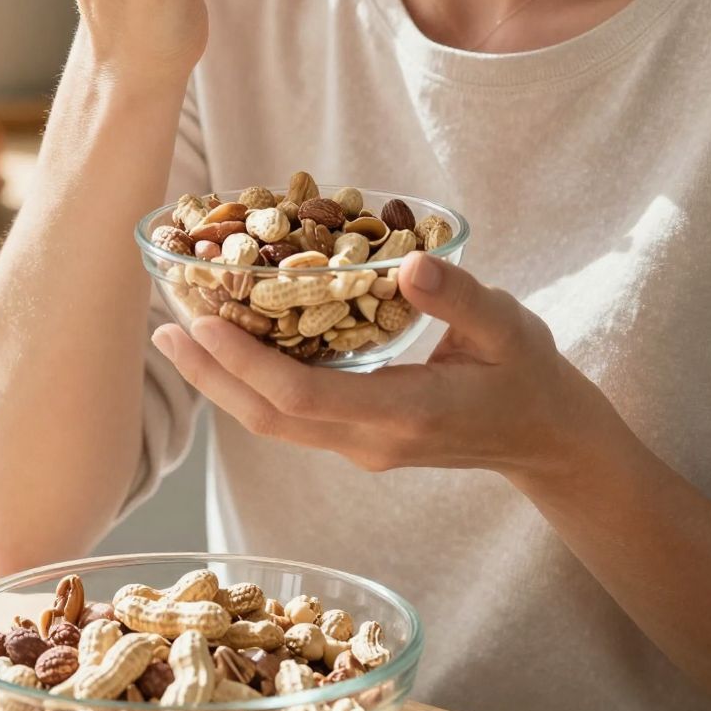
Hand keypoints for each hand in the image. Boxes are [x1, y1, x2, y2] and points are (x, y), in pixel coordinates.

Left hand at [152, 251, 607, 483]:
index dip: (245, 364)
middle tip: (164, 325)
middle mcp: (372, 442)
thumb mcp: (510, 326)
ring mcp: (361, 448)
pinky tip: (230, 346)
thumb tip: (409, 262)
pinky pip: (292, 417)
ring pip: (273, 423)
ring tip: (178, 333)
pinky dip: (252, 383)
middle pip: (270, 418)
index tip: (202, 322)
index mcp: (406, 415)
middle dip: (211, 374)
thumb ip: (461, 299)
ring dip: (222, 381)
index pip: (304, 398)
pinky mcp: (358, 440)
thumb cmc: (530, 375)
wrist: (547, 438)